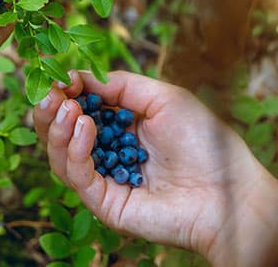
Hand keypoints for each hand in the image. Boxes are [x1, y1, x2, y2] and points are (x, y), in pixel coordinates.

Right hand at [34, 71, 277, 264]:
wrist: (228, 191)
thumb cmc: (205, 142)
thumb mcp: (163, 97)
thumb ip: (120, 86)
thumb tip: (77, 75)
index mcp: (123, 127)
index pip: (82, 108)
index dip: (66, 91)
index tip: (57, 75)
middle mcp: (110, 152)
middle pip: (63, 133)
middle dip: (51, 110)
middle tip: (48, 93)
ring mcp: (106, 178)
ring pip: (62, 156)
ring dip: (58, 129)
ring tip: (66, 108)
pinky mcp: (105, 202)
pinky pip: (77, 176)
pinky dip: (74, 149)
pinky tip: (84, 127)